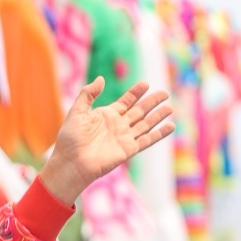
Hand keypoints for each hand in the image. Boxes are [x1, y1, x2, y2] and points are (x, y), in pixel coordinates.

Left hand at [38, 77, 175, 204]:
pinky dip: (159, 134)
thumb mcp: (77, 112)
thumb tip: (101, 78)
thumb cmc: (70, 139)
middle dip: (151, 102)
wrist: (71, 162)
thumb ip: (88, 94)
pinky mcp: (128, 150)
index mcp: (105, 115)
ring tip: (170, 107)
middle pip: (139, 111)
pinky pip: (147, 140)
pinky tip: (170, 126)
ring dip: (158, 116)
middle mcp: (117, 125)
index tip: (145, 84)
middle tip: (164, 93)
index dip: (135, 93)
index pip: (125, 102)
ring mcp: (124, 138)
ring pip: (146, 124)